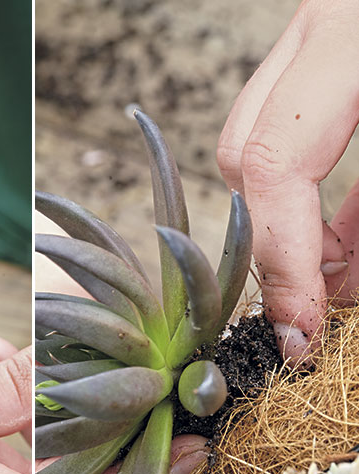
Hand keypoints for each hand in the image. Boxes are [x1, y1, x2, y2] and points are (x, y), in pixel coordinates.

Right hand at [217, 0, 358, 361]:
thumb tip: (345, 290)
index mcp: (352, 40)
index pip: (274, 161)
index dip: (281, 255)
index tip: (298, 321)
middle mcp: (320, 32)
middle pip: (244, 155)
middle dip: (275, 240)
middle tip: (311, 299)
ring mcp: (320, 37)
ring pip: (256, 144)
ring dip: (290, 221)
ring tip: (331, 272)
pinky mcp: (331, 51)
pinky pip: (292, 130)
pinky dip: (313, 192)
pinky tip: (342, 238)